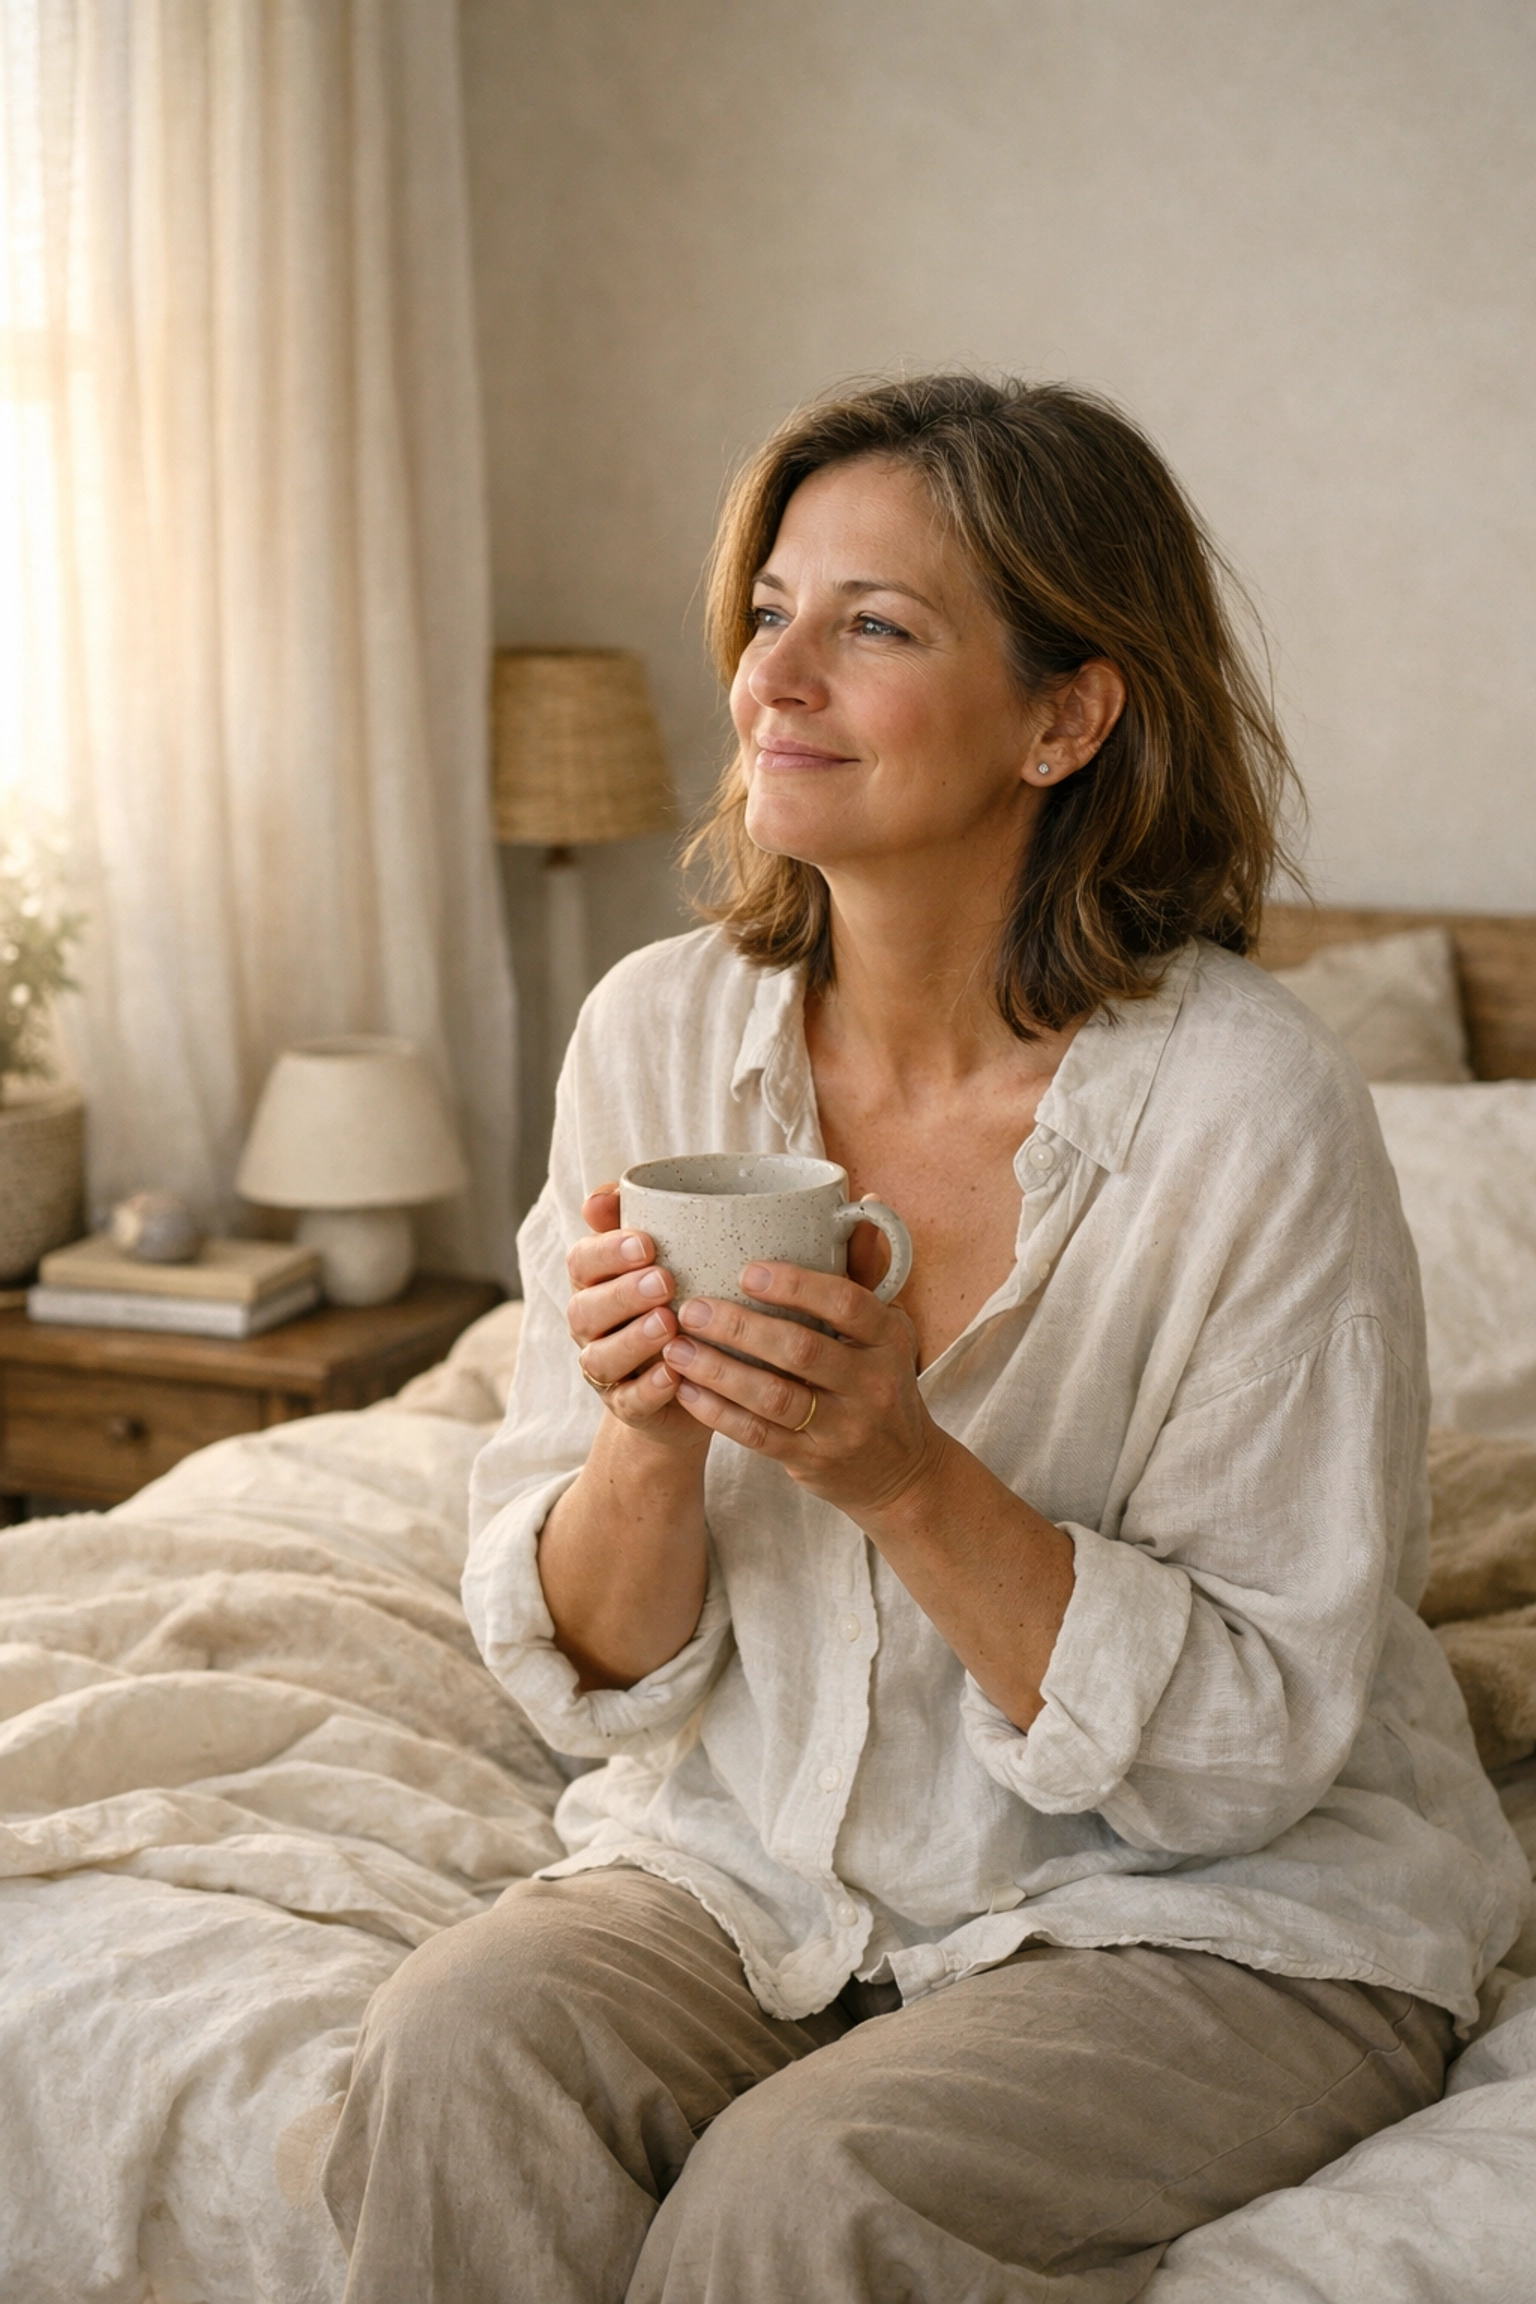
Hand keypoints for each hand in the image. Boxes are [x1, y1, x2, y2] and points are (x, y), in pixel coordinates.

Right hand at [565, 1186, 709, 1453]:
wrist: (694, 1377)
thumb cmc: (680, 1299)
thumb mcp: (667, 1255)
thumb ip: (636, 1219)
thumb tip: (603, 1195)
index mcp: (595, 1282)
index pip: (582, 1261)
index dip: (607, 1252)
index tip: (646, 1242)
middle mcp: (591, 1325)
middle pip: (586, 1310)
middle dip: (622, 1294)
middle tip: (664, 1281)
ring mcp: (606, 1369)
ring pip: (601, 1358)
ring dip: (632, 1341)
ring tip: (668, 1324)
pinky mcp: (627, 1406)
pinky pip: (629, 1401)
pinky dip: (649, 1389)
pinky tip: (675, 1374)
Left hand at [659, 1261, 943, 1517]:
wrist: (900, 1470)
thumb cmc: (880, 1380)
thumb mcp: (887, 1329)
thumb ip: (866, 1270)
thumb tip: (863, 1202)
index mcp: (888, 1339)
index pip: (848, 1304)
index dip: (798, 1286)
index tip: (746, 1270)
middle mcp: (871, 1383)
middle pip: (801, 1351)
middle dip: (740, 1327)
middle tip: (691, 1307)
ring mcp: (843, 1427)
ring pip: (773, 1397)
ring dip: (718, 1370)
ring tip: (675, 1347)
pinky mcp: (813, 1461)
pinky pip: (757, 1436)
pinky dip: (718, 1412)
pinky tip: (685, 1389)